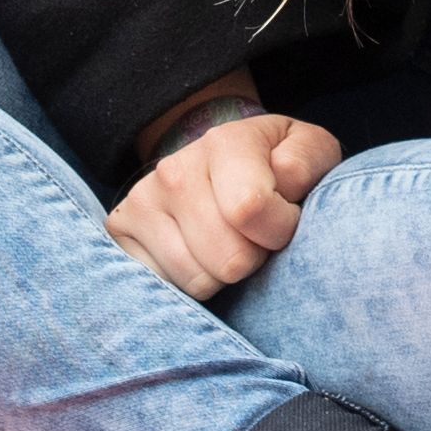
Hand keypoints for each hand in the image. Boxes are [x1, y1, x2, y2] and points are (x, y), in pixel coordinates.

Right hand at [106, 110, 341, 301]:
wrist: (219, 164)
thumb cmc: (275, 166)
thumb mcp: (309, 150)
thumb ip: (308, 159)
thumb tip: (284, 176)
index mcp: (225, 142)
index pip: (251, 210)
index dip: (280, 231)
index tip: (285, 222)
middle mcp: (175, 169)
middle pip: (227, 258)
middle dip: (253, 258)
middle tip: (254, 237)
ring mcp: (142, 201)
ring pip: (198, 280)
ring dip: (222, 275)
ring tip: (227, 245)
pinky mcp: (120, 231)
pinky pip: (165, 288)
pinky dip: (188, 283)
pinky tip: (197, 256)